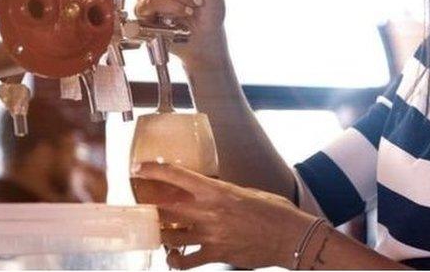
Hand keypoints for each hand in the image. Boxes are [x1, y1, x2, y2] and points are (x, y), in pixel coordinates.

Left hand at [131, 162, 317, 269]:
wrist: (291, 236)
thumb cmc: (274, 211)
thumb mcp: (247, 192)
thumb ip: (224, 193)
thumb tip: (210, 192)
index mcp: (217, 190)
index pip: (177, 176)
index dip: (154, 170)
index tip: (139, 167)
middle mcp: (209, 212)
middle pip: (164, 207)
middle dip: (147, 204)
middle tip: (138, 202)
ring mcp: (210, 235)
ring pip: (169, 236)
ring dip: (159, 233)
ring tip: (154, 230)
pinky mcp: (215, 254)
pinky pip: (185, 261)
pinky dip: (175, 260)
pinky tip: (173, 257)